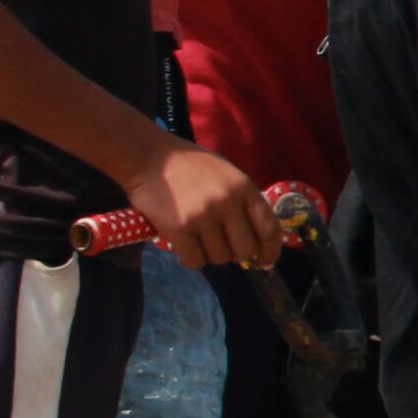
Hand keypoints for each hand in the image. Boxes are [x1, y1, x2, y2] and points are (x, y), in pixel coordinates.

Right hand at [137, 141, 274, 270]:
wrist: (147, 155)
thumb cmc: (189, 165)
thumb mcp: (227, 173)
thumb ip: (243, 202)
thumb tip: (256, 239)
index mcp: (244, 188)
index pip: (269, 229)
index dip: (270, 252)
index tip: (263, 262)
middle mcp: (227, 202)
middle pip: (245, 250)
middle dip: (236, 254)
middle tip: (222, 246)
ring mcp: (203, 216)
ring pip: (219, 258)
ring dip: (210, 254)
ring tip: (197, 237)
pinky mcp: (179, 228)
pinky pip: (194, 261)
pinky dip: (190, 258)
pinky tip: (183, 244)